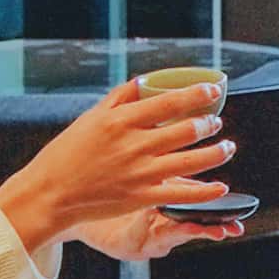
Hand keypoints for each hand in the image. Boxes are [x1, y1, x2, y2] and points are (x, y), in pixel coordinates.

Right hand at [0, 78, 233, 257]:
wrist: (50, 194)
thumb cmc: (67, 153)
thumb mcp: (91, 118)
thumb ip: (120, 99)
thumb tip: (144, 81)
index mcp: (121, 120)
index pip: (168, 102)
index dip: (196, 95)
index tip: (213, 91)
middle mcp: (134, 144)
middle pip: (184, 130)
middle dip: (208, 124)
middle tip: (217, 121)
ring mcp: (139, 172)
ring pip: (189, 160)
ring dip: (215, 153)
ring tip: (228, 147)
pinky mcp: (141, 197)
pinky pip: (180, 193)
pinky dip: (204, 191)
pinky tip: (220, 187)